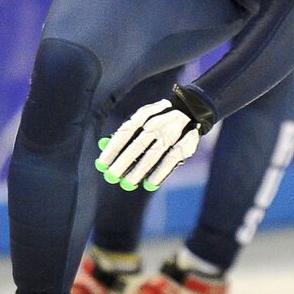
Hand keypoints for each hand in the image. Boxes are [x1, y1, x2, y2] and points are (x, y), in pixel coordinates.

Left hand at [95, 87, 214, 190]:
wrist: (192, 110)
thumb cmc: (158, 120)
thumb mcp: (142, 120)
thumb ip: (125, 134)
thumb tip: (103, 146)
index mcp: (144, 116)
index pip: (125, 133)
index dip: (112, 149)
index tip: (101, 165)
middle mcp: (158, 123)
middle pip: (138, 145)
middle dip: (124, 162)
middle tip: (112, 176)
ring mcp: (172, 133)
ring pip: (154, 154)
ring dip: (140, 170)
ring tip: (128, 183)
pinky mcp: (186, 143)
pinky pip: (171, 160)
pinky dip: (160, 173)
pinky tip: (150, 183)